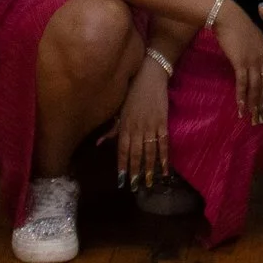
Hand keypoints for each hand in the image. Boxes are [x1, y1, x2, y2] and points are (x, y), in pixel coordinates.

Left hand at [112, 57, 172, 186]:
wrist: (149, 76)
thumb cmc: (132, 92)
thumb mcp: (119, 110)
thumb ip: (111, 129)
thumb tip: (98, 143)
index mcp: (124, 126)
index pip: (122, 150)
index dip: (122, 165)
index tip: (122, 180)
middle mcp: (136, 128)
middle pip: (136, 154)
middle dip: (136, 171)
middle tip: (136, 186)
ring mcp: (150, 126)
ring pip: (149, 151)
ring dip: (149, 168)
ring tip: (149, 181)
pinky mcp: (162, 122)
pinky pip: (163, 143)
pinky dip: (164, 156)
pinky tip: (164, 168)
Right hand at [211, 0, 262, 122]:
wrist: (228, 17)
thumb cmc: (238, 26)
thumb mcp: (253, 38)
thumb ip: (256, 51)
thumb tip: (253, 63)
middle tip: (262, 117)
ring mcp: (253, 61)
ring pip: (256, 87)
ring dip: (254, 104)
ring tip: (253, 117)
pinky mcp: (240, 62)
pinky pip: (242, 83)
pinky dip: (242, 97)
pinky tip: (241, 107)